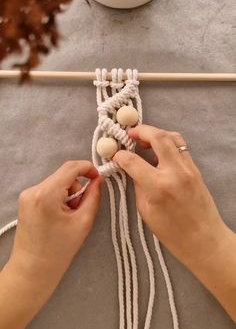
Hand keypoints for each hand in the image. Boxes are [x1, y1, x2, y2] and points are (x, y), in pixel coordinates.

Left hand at [0, 161, 102, 328]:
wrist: (32, 270)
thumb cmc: (59, 251)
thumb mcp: (83, 222)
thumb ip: (93, 196)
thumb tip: (99, 180)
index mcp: (47, 194)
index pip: (71, 167)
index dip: (88, 168)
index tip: (99, 178)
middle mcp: (34, 189)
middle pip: (64, 175)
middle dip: (77, 187)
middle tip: (81, 209)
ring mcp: (27, 194)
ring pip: (57, 182)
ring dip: (68, 194)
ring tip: (69, 217)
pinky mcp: (26, 200)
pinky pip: (49, 189)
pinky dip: (58, 198)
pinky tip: (59, 216)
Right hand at [113, 125, 229, 268]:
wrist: (204, 240)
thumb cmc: (171, 233)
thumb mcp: (146, 210)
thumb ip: (138, 184)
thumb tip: (130, 168)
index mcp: (158, 186)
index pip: (133, 160)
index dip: (120, 155)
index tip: (115, 155)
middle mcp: (175, 171)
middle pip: (157, 137)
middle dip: (141, 131)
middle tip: (130, 134)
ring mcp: (188, 168)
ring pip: (173, 137)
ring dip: (156, 133)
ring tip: (144, 141)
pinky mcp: (196, 169)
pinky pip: (181, 147)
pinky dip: (168, 143)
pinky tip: (159, 152)